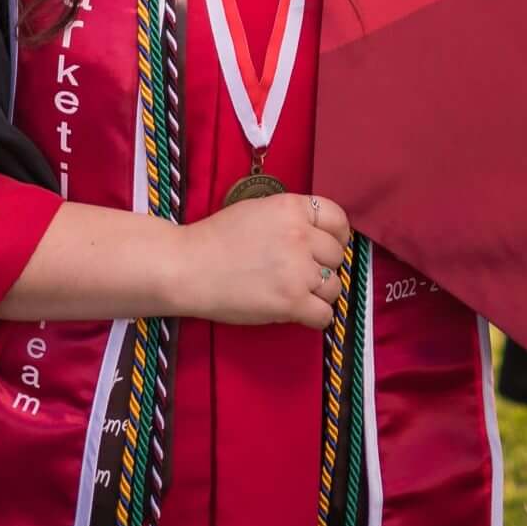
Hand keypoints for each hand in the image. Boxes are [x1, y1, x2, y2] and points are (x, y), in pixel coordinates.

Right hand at [171, 192, 352, 329]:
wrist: (188, 268)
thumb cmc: (215, 239)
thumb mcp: (257, 210)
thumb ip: (290, 218)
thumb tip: (317, 236)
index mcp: (291, 208)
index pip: (338, 219)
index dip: (336, 235)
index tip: (326, 247)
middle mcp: (300, 236)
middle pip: (336, 255)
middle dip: (323, 266)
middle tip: (299, 273)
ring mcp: (298, 270)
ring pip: (334, 286)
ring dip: (319, 293)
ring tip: (295, 293)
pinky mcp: (292, 302)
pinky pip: (325, 315)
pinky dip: (315, 317)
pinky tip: (298, 312)